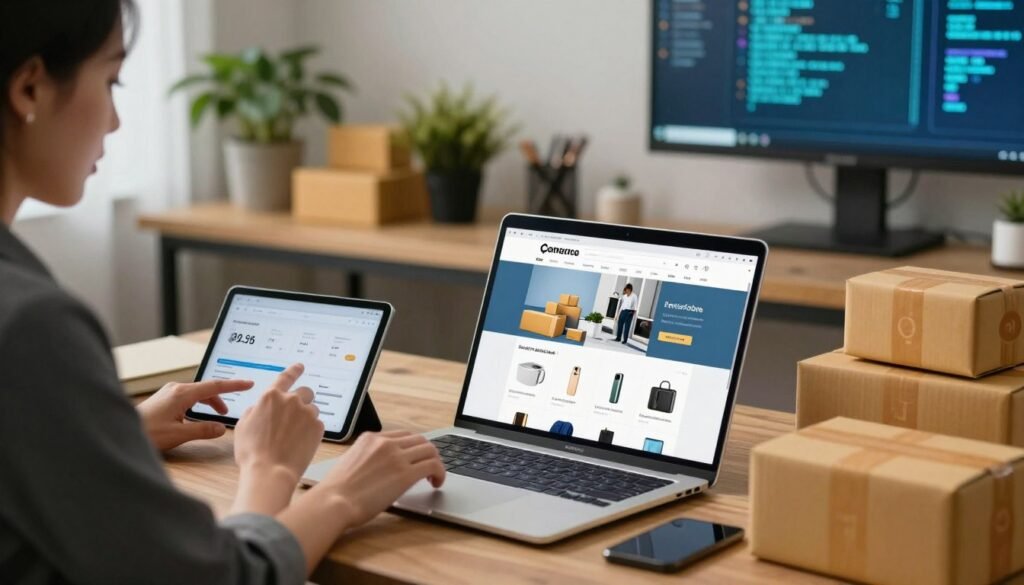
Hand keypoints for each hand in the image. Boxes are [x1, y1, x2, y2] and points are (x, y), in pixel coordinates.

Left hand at [137, 378, 253, 451]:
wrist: (121, 432)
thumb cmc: (147, 433)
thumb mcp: (179, 435)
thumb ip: (203, 430)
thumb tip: (221, 428)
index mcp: (182, 394)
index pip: (214, 386)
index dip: (233, 385)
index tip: (248, 383)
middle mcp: (175, 389)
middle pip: (206, 389)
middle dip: (221, 398)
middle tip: (231, 410)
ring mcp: (168, 393)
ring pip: (197, 394)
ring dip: (209, 403)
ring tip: (217, 415)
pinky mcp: (164, 399)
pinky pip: (188, 397)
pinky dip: (198, 405)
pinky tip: (197, 417)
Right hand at [234, 364, 324, 486]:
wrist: (270, 471)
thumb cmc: (252, 452)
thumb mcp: (243, 426)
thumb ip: (255, 410)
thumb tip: (261, 407)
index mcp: (271, 397)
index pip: (286, 377)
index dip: (294, 370)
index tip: (300, 366)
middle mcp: (291, 400)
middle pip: (304, 392)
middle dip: (301, 401)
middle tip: (293, 418)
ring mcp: (307, 413)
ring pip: (312, 409)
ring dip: (305, 418)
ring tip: (293, 437)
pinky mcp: (318, 427)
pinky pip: (317, 424)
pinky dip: (310, 432)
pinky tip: (299, 444)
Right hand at [316, 430, 445, 529]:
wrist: (333, 502)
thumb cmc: (336, 491)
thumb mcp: (350, 463)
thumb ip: (367, 459)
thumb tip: (380, 468)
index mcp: (370, 438)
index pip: (402, 436)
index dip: (413, 448)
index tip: (415, 460)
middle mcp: (385, 443)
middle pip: (420, 440)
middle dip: (427, 453)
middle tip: (429, 468)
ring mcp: (396, 457)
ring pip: (430, 450)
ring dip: (436, 462)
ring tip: (434, 477)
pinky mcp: (405, 474)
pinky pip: (433, 466)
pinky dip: (440, 473)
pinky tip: (436, 483)